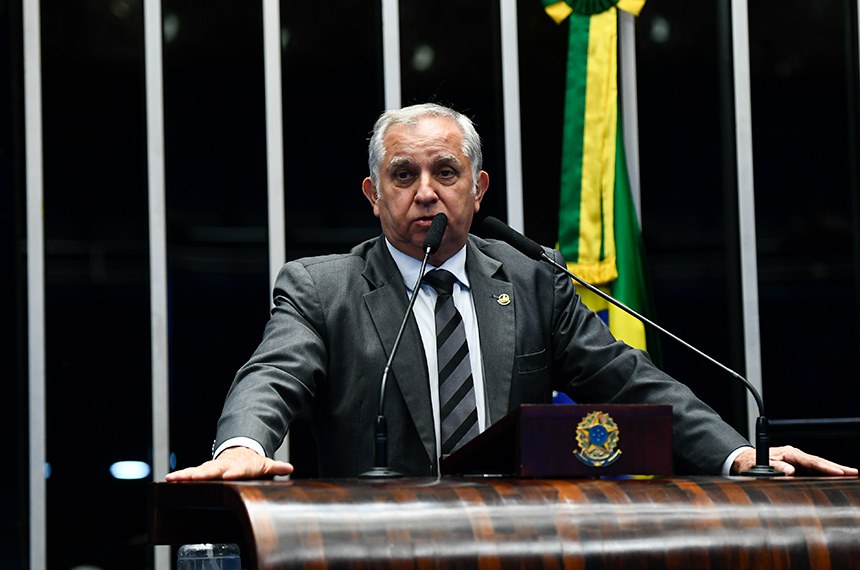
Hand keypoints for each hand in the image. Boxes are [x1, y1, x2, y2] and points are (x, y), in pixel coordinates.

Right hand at [165, 446, 293, 480]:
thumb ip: (276, 467)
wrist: (239, 452)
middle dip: (204, 474)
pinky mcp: (203, 470)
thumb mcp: (265, 464)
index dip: (234, 472)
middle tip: (195, 477)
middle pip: (214, 470)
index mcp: (240, 465)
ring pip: (198, 470)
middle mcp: (224, 465)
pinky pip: (190, 473)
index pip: (237, 470)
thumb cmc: (252, 462)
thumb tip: (289, 467)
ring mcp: (213, 467)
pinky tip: (169, 480)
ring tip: (175, 478)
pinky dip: (181, 476)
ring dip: (187, 475)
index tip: (229, 475)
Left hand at [731, 445, 857, 475]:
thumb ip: (775, 468)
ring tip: (851, 474)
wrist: (745, 460)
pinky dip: (825, 472)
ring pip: (818, 465)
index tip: (838, 472)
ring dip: (834, 470)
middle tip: (854, 472)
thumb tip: (790, 471)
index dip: (825, 467)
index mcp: (788, 453)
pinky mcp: (796, 466)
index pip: (811, 461)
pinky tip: (836, 476)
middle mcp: (794, 455)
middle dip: (837, 467)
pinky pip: (813, 469)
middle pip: (819, 461)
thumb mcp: (760, 466)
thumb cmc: (751, 462)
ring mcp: (796, 460)